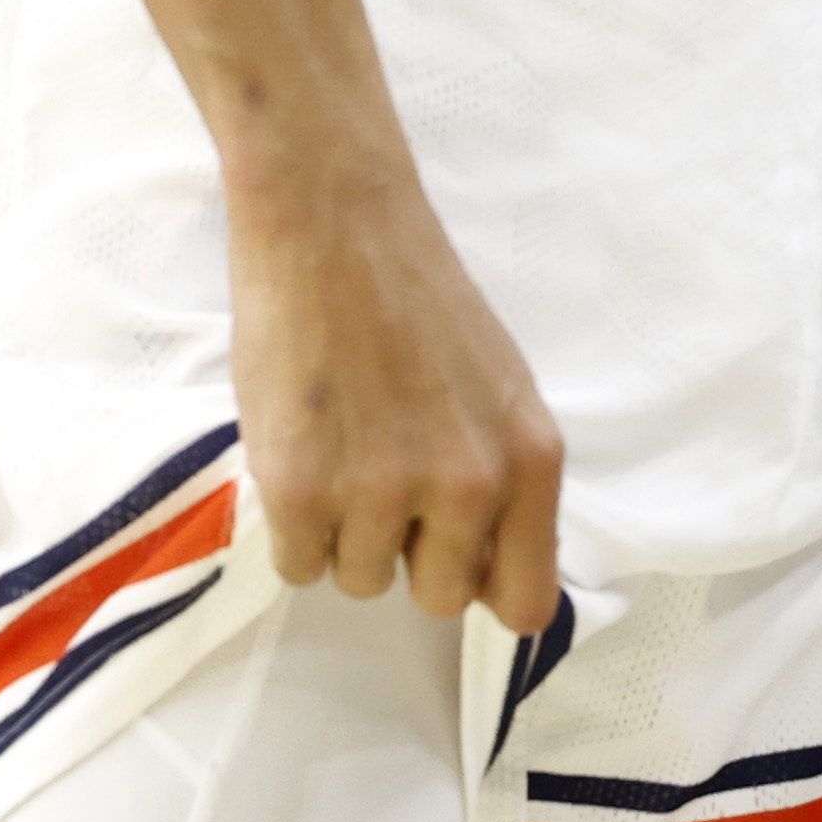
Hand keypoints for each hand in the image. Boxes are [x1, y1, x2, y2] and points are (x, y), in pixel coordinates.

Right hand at [227, 165, 564, 627]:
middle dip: (406, 552)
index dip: (482, 588)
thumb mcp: (499, 385)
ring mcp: (384, 493)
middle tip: (380, 474)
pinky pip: (298, 566)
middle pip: (437, 599)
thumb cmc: (413, 292)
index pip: (526, 601)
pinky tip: (298, 447)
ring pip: (360, 579)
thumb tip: (493, 574)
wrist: (331, 219)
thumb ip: (505, 478)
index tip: (450, 560)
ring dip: (342, 532)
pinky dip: (291, 525)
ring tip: (337, 445)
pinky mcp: (301, 491)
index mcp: (530, 459)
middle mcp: (469, 486)